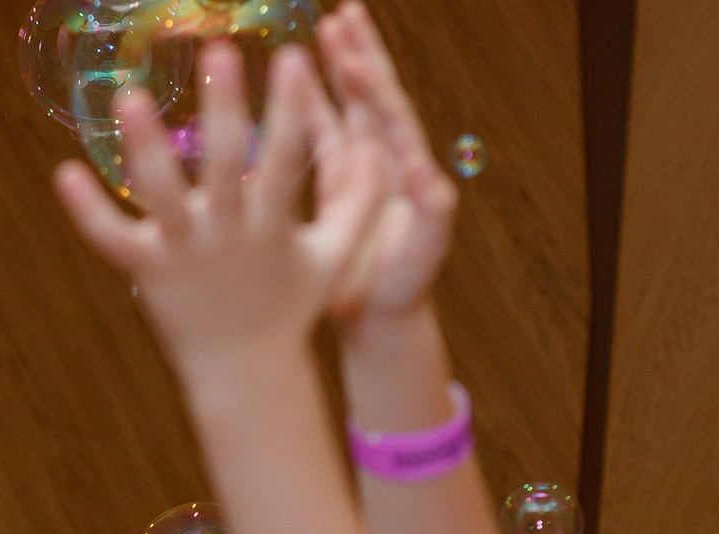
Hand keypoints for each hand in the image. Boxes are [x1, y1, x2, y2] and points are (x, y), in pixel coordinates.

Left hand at [55, 39, 388, 383]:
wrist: (245, 374)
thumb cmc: (287, 306)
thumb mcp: (333, 257)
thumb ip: (357, 204)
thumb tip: (385, 153)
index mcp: (272, 224)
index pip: (286, 156)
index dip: (291, 106)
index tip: (293, 55)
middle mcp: (228, 234)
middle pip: (225, 163)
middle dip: (223, 106)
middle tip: (218, 49)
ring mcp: (185, 252)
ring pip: (162, 193)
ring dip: (145, 145)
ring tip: (131, 96)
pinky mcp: (148, 271)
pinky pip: (112, 238)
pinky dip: (87, 210)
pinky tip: (64, 172)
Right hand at [316, 5, 457, 328]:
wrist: (380, 319)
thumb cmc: (405, 289)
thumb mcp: (423, 255)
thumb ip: (433, 216)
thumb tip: (430, 175)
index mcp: (404, 169)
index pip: (388, 114)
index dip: (369, 83)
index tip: (347, 54)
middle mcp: (383, 162)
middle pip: (369, 95)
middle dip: (357, 54)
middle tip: (344, 13)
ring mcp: (357, 171)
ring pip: (342, 107)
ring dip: (330, 70)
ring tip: (320, 28)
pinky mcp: (332, 186)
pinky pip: (316, 138)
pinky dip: (303, 110)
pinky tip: (286, 87)